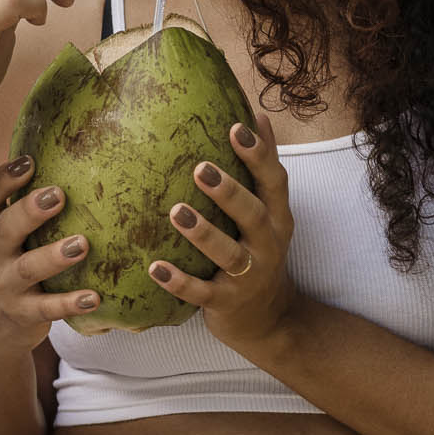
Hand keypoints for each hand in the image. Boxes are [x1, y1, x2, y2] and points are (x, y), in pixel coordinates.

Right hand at [0, 154, 100, 358]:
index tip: (29, 162)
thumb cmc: (7, 269)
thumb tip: (67, 155)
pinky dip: (70, 302)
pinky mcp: (22, 314)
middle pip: (6, 228)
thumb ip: (20, 208)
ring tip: (82, 244)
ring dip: (54, 256)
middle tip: (59, 194)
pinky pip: (47, 308)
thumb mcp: (1, 238)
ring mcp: (4, 286)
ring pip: (27, 268)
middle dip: (30, 210)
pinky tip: (94, 297)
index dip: (2, 178)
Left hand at [146, 110, 294, 350]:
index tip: (237, 127)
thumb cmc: (259, 252)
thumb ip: (263, 166)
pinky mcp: (227, 303)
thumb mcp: (271, 212)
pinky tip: (155, 268)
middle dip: (228, 192)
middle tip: (199, 168)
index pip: (274, 181)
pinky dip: (179, 282)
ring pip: (228, 255)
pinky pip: (202, 294)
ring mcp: (249, 277)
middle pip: (253, 215)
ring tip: (176, 212)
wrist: (268, 320)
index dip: (259, 155)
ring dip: (203, 233)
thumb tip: (257, 115)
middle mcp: (269, 245)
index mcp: (278, 218)